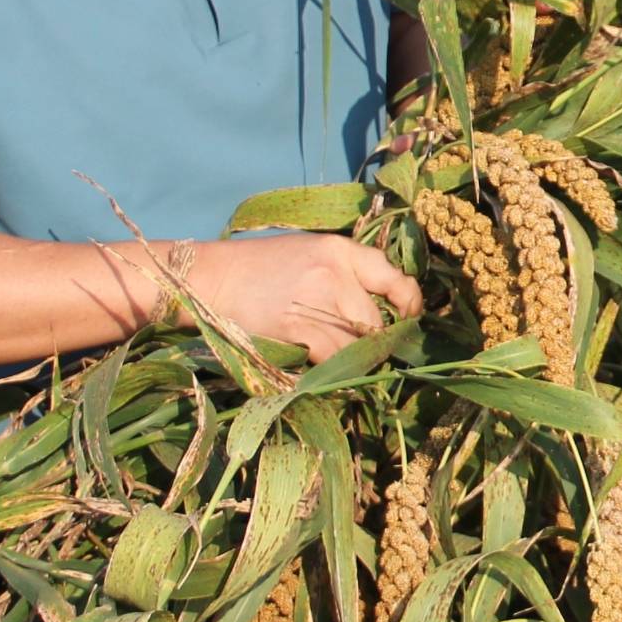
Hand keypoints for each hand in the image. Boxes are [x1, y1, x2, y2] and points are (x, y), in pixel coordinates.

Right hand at [168, 233, 421, 356]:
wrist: (211, 280)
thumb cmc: (259, 267)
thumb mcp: (308, 252)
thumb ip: (345, 272)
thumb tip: (381, 306)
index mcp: (339, 250)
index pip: (395, 278)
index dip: (409, 304)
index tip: (409, 319)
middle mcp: (334, 274)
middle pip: (377, 323)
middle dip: (375, 343)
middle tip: (366, 353)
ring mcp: (316, 303)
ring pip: (358, 347)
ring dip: (354, 362)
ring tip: (344, 365)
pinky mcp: (297, 331)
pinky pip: (332, 361)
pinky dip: (331, 371)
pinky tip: (321, 370)